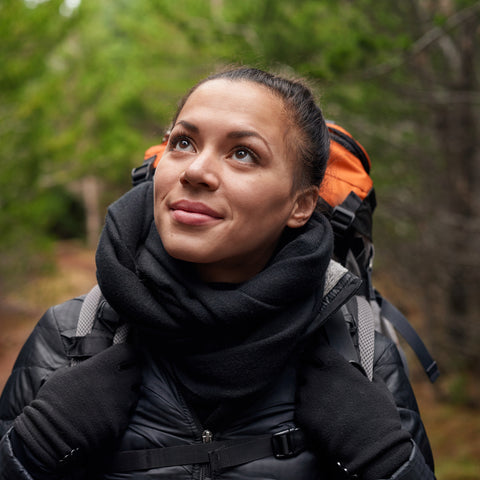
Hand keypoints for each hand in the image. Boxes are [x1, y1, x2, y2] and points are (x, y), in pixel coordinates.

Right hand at [12, 343, 140, 473]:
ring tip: (109, 402)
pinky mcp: (120, 423)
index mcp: (102, 366)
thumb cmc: (51, 402)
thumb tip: (88, 365)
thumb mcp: (63, 375)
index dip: (126, 353)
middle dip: (130, 375)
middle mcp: (116, 382)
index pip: (127, 351)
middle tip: (119, 380)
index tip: (123, 357)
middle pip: (136, 372)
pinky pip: (125, 415)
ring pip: (133, 395)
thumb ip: (82, 367)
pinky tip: (104, 419)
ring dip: (125, 396)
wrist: (49, 436)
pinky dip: (118, 416)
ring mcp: (121, 403)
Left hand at [296, 335, 411, 478]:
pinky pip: (300, 407)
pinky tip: (319, 417)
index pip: (317, 348)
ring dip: (308, 391)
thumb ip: (369, 374)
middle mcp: (319, 377)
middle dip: (310, 370)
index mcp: (337, 367)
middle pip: (304, 366)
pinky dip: (306, 410)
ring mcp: (308, 395)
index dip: (318, 351)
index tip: (320, 355)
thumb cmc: (379, 417)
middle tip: (320, 380)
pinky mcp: (302, 414)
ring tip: (322, 402)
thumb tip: (366, 372)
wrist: (371, 448)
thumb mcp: (379, 389)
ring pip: (301, 387)